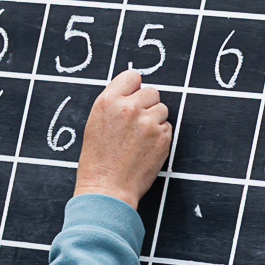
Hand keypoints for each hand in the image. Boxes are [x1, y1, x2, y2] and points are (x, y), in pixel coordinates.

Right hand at [71, 68, 172, 205]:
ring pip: (162, 109)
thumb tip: (133, 93)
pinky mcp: (162, 137)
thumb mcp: (96, 123)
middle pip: (151, 91)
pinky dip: (160, 136)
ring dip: (155, 120)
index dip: (134, 88)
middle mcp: (129, 108)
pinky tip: (146, 148)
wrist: (107, 188)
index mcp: (108, 101)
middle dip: (147, 105)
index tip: (133, 98)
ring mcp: (147, 122)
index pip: (132, 76)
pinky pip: (168, 127)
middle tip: (137, 123)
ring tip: (139, 138)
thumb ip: (115, 104)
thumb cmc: (98, 160)